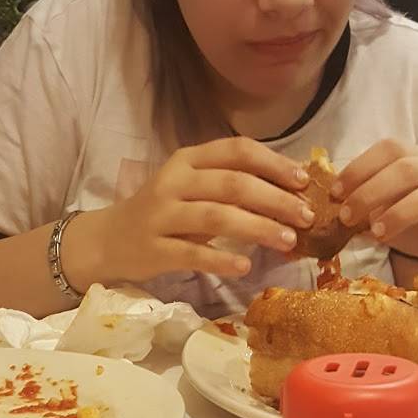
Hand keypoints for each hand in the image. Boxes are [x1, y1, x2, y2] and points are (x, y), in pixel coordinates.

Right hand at [88, 137, 313, 283]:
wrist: (109, 240)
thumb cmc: (165, 213)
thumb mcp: (193, 188)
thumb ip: (232, 185)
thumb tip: (292, 191)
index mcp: (188, 160)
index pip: (237, 151)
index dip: (274, 164)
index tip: (305, 181)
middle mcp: (174, 181)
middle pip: (233, 184)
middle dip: (276, 199)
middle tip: (307, 217)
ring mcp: (162, 215)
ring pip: (217, 216)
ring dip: (258, 228)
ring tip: (288, 240)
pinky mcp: (154, 248)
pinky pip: (193, 253)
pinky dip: (222, 259)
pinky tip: (246, 267)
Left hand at [332, 139, 417, 308]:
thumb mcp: (385, 212)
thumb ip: (363, 205)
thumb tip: (326, 207)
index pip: (389, 149)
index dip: (360, 167)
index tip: (335, 193)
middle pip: (408, 167)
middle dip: (371, 190)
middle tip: (347, 217)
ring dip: (403, 210)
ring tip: (377, 233)